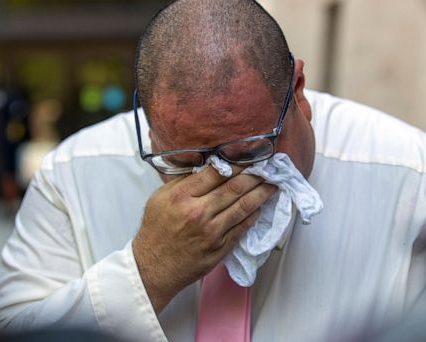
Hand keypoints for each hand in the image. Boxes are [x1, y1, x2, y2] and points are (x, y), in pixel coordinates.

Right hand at [132, 166, 275, 312]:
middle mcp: (198, 212)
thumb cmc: (156, 230)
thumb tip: (208, 167)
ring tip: (272, 184)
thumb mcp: (160, 198)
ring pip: (243, 207)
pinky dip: (253, 215)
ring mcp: (211, 232)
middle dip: (254, 175)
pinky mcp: (219, 248)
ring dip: (261, 194)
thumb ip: (183, 181)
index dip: (237, 163)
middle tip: (268, 167)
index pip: (216, 173)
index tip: (249, 157)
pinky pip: (242, 228)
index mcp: (182, 196)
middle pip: (234, 188)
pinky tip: (261, 206)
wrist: (153, 266)